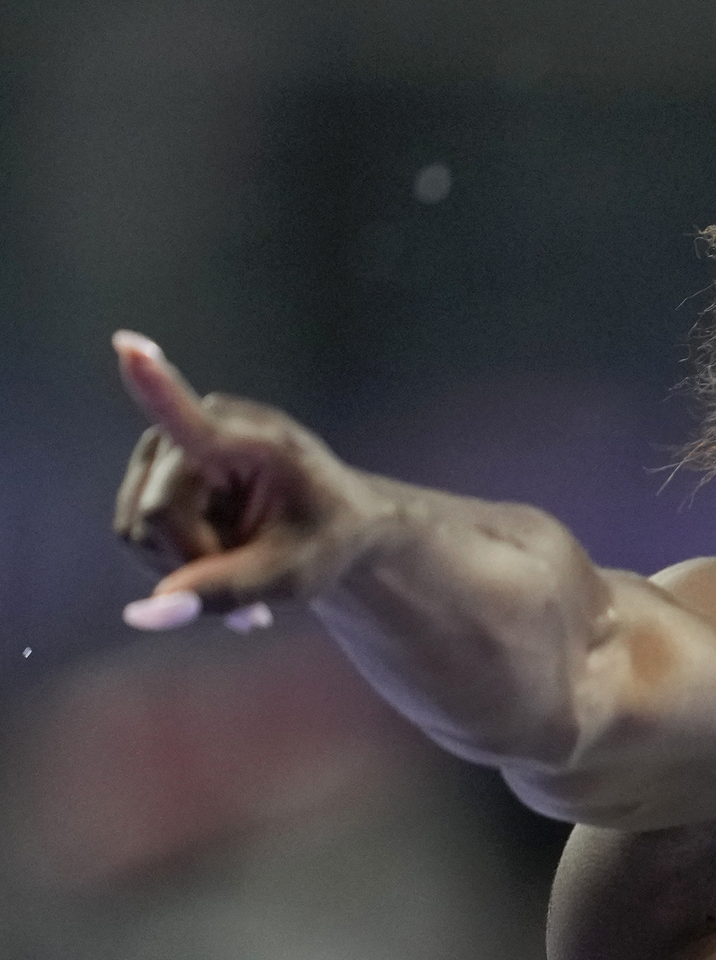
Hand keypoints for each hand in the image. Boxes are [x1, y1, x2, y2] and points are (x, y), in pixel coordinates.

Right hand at [111, 331, 385, 631]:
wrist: (343, 525)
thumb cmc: (330, 542)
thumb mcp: (291, 578)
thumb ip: (223, 592)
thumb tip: (144, 614)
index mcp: (256, 443)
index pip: (193, 417)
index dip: (154, 385)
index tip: (129, 345)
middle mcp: (206, 429)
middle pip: (154, 516)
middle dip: (191, 565)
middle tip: (251, 605)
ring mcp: (173, 446)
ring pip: (137, 528)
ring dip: (181, 566)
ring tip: (240, 572)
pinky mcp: (157, 466)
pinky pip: (136, 530)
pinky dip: (172, 559)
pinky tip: (218, 562)